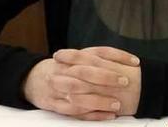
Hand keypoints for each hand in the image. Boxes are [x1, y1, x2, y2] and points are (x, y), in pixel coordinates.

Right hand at [22, 46, 139, 119]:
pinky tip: (108, 115)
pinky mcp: (54, 105)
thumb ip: (99, 57)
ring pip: (78, 95)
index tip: (135, 62)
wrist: (31, 79)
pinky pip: (74, 112)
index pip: (97, 52)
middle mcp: (64, 70)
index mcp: (72, 56)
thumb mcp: (78, 57)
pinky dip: (92, 114)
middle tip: (125, 82)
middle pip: (85, 72)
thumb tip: (130, 62)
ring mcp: (57, 88)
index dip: (118, 56)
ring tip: (117, 104)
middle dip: (106, 77)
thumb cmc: (63, 68)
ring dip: (99, 100)